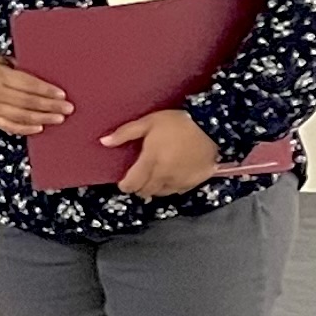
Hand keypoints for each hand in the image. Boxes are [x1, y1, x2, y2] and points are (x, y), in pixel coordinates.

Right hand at [0, 54, 74, 135]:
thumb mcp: (1, 61)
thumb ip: (21, 69)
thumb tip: (47, 78)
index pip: (27, 85)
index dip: (46, 90)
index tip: (62, 94)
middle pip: (26, 102)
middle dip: (49, 106)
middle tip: (67, 108)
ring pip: (20, 116)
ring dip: (42, 118)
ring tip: (58, 118)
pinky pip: (8, 126)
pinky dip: (24, 129)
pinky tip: (39, 128)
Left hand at [102, 108, 222, 199]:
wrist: (212, 126)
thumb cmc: (177, 122)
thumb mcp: (148, 122)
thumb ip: (124, 133)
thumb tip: (103, 142)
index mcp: (150, 162)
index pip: (132, 185)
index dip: (125, 186)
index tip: (123, 182)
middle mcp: (164, 175)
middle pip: (145, 192)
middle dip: (139, 187)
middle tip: (139, 178)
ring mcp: (181, 180)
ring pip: (161, 193)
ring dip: (155, 188)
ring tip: (155, 176)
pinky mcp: (195, 181)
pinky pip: (178, 190)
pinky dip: (172, 186)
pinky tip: (172, 175)